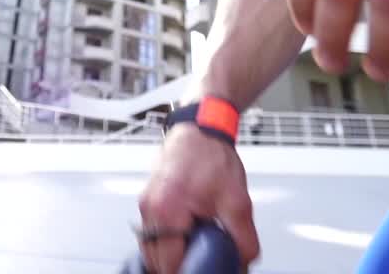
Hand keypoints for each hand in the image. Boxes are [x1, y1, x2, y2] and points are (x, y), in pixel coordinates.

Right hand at [138, 127, 259, 272]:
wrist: (200, 128)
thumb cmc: (212, 157)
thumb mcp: (237, 203)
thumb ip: (242, 239)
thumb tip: (241, 264)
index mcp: (167, 211)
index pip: (168, 265)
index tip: (201, 272)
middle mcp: (150, 209)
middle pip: (155, 261)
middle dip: (177, 268)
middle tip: (200, 265)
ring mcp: (146, 205)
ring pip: (150, 249)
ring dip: (169, 258)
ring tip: (194, 254)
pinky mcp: (148, 202)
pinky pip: (151, 234)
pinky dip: (165, 244)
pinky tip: (185, 241)